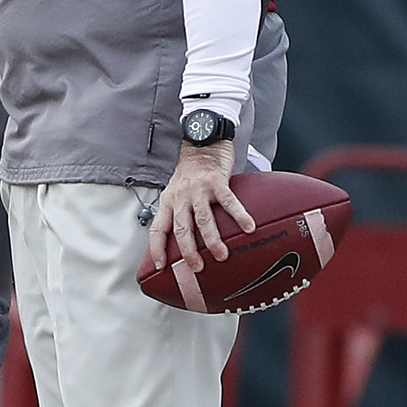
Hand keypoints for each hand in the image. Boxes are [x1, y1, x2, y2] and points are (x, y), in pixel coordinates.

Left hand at [148, 139, 254, 274]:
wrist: (202, 139)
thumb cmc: (192, 168)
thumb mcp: (177, 189)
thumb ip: (179, 210)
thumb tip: (185, 237)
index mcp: (169, 200)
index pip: (158, 229)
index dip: (157, 249)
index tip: (162, 267)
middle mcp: (181, 196)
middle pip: (181, 229)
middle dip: (188, 252)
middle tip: (197, 268)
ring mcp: (199, 189)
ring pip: (203, 219)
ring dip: (212, 240)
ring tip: (221, 255)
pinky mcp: (217, 181)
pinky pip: (229, 202)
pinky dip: (239, 216)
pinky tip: (248, 227)